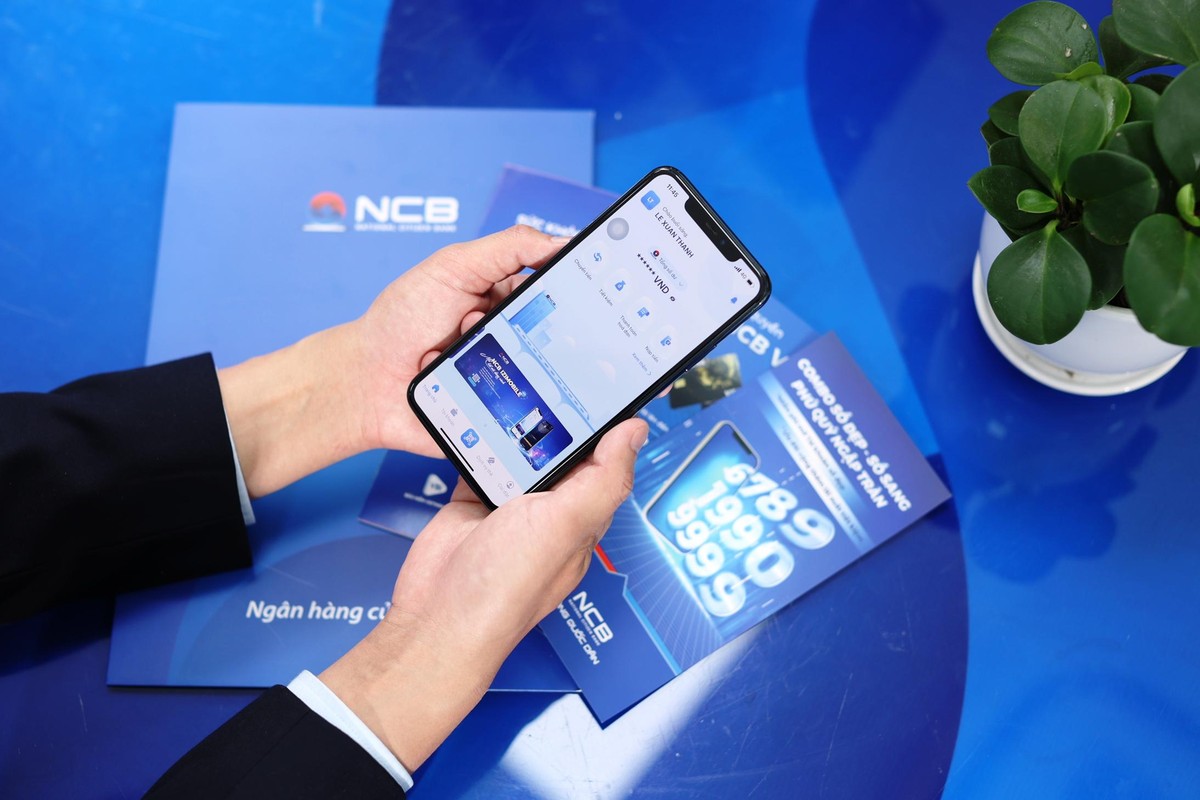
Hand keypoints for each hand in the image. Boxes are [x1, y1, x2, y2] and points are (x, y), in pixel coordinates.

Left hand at [217, 225, 563, 496]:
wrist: (366, 384)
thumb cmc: (400, 322)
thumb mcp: (453, 268)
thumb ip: (508, 248)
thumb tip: (563, 240)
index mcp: (510, 299)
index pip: (561, 291)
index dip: (584, 288)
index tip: (601, 284)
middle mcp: (518, 338)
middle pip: (566, 335)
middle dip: (545, 326)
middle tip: (497, 317)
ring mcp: (514, 377)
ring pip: (553, 374)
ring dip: (518, 359)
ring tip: (465, 345)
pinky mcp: (506, 414)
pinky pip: (534, 413)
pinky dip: (518, 399)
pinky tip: (483, 386)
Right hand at [319, 417, 648, 771]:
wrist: (439, 613)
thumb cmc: (507, 585)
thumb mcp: (568, 522)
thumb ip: (604, 476)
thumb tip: (635, 432)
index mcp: (583, 518)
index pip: (605, 464)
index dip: (608, 427)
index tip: (605, 387)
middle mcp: (550, 514)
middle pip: (561, 454)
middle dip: (557, 420)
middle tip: (554, 374)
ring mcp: (509, 509)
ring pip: (519, 454)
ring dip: (515, 428)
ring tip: (517, 387)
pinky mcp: (472, 503)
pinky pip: (479, 461)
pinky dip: (476, 440)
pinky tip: (478, 417)